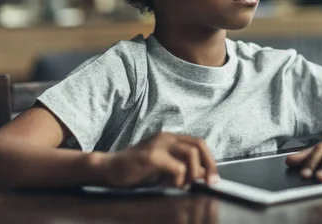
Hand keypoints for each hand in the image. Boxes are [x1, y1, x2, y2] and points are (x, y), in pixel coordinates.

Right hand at [100, 132, 218, 188]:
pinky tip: (169, 184)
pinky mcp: (152, 156)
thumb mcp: (163, 168)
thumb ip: (182, 168)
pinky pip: (178, 167)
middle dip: (209, 164)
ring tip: (183, 184)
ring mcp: (159, 145)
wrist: (109, 168)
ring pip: (191, 154)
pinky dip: (179, 179)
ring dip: (193, 173)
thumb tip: (203, 176)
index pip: (199, 143)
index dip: (210, 160)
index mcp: (170, 138)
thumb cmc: (136, 170)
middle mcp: (166, 137)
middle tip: (209, 182)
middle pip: (199, 145)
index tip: (213, 178)